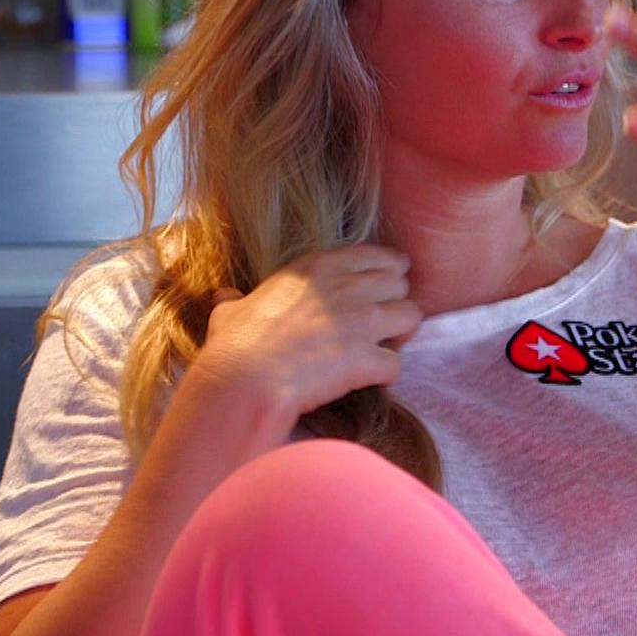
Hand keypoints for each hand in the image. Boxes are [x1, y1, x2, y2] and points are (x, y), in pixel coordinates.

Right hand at [184, 245, 422, 421]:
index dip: (388, 270)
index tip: (390, 281)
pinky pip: (397, 363)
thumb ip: (235, 300)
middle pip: (400, 284)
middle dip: (396, 301)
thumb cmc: (234, 344)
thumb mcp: (231, 311)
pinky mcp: (367, 358)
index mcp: (318, 267)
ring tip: (387, 345)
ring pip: (412, 316)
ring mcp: (361, 322)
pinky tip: (373, 378)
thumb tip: (224, 297)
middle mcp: (347, 288)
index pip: (376, 256)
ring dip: (403, 332)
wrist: (245, 379)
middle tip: (385, 319)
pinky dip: (387, 373)